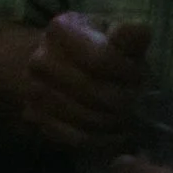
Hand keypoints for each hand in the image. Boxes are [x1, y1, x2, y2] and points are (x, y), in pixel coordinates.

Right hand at [24, 12, 152, 150]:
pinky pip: (75, 137)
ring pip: (87, 118)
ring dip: (115, 123)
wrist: (52, 65)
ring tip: (129, 117)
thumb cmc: (93, 48)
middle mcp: (40, 60)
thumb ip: (128, 37)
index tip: (138, 75)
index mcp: (61, 31)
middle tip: (136, 100)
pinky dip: (102, 141)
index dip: (128, 73)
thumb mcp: (112, 35)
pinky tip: (115, 134)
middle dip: (125, 100)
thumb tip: (139, 31)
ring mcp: (33, 90)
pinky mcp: (35, 117)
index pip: (101, 60)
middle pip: (95, 92)